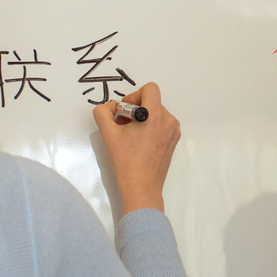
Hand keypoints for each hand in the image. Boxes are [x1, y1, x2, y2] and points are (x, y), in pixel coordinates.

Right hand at [92, 83, 180, 212]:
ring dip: (141, 119)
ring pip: (156, 113)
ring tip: (129, 136)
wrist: (141, 187)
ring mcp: (173, 132)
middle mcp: (169, 120)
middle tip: (121, 125)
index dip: (134, 95)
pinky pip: (161, 125)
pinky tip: (138, 143)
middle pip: (151, 102)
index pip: (150, 88)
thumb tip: (109, 107)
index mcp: (156, 115)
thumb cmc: (126, 161)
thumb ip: (103, 113)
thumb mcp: (108, 134)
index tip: (125, 111)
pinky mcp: (173, 142)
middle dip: (134, 110)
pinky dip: (149, 128)